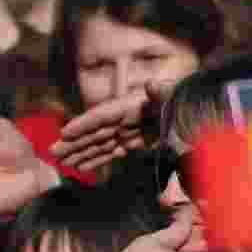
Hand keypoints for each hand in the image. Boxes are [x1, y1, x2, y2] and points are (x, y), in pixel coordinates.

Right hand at [50, 80, 175, 170]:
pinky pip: (111, 152)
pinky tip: (82, 167)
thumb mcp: (176, 97)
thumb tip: (151, 84)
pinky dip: (96, 160)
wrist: (198, 112)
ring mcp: (128, 131)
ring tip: (62, 163)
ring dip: (80, 154)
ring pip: (99, 144)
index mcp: (131, 106)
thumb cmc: (185, 102)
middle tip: (53, 153)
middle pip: (95, 132)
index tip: (65, 132)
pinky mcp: (136, 143)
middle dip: (74, 143)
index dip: (83, 124)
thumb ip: (164, 92)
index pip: (102, 116)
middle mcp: (124, 118)